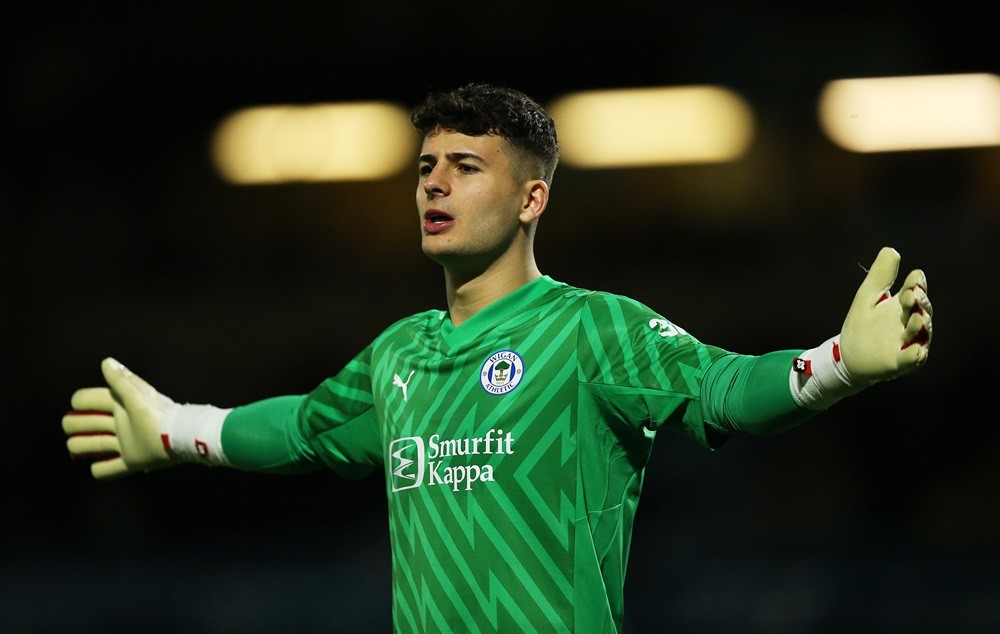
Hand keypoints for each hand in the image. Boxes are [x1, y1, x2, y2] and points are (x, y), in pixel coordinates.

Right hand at [62, 358, 177, 479]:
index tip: (77, 405)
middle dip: (76, 425)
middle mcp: (121, 424)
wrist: (180, 437)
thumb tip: (106, 362)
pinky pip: (112, 470)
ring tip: (75, 449)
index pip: (90, 401)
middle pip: (87, 424)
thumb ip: (121, 381)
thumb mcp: (138, 396)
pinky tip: (95, 469)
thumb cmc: (158, 414)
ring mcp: (126, 444)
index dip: (80, 401)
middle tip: (72, 429)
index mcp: (120, 407)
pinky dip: (102, 471)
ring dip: (82, 447)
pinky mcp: (133, 462)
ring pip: (95, 445)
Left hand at [840, 247, 932, 381]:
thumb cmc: (861, 325)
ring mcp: (908, 343)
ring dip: (920, 325)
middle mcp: (911, 323)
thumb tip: (891, 250)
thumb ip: (879, 276)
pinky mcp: (900, 362)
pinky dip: (915, 355)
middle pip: (923, 310)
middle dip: (920, 302)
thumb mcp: (867, 297)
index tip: (914, 279)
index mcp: (904, 305)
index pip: (917, 291)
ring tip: (916, 318)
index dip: (917, 284)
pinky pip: (912, 359)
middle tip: (912, 294)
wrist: (847, 355)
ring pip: (921, 334)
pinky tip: (917, 351)